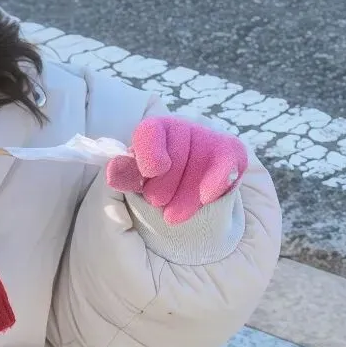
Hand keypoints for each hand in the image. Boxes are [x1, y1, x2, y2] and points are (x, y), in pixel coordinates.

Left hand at [105, 115, 247, 224]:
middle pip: (175, 153)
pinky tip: (206, 197)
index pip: (150, 131)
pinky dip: (217, 180)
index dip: (149, 152)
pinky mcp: (232, 152)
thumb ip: (126, 178)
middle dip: (164, 184)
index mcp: (152, 133)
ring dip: (186, 194)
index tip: (152, 172)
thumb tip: (113, 169)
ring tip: (172, 216)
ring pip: (200, 162)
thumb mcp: (134, 188)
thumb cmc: (154, 193)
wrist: (189, 212)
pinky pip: (229, 161)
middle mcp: (180, 130)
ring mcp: (208, 139)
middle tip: (156, 202)